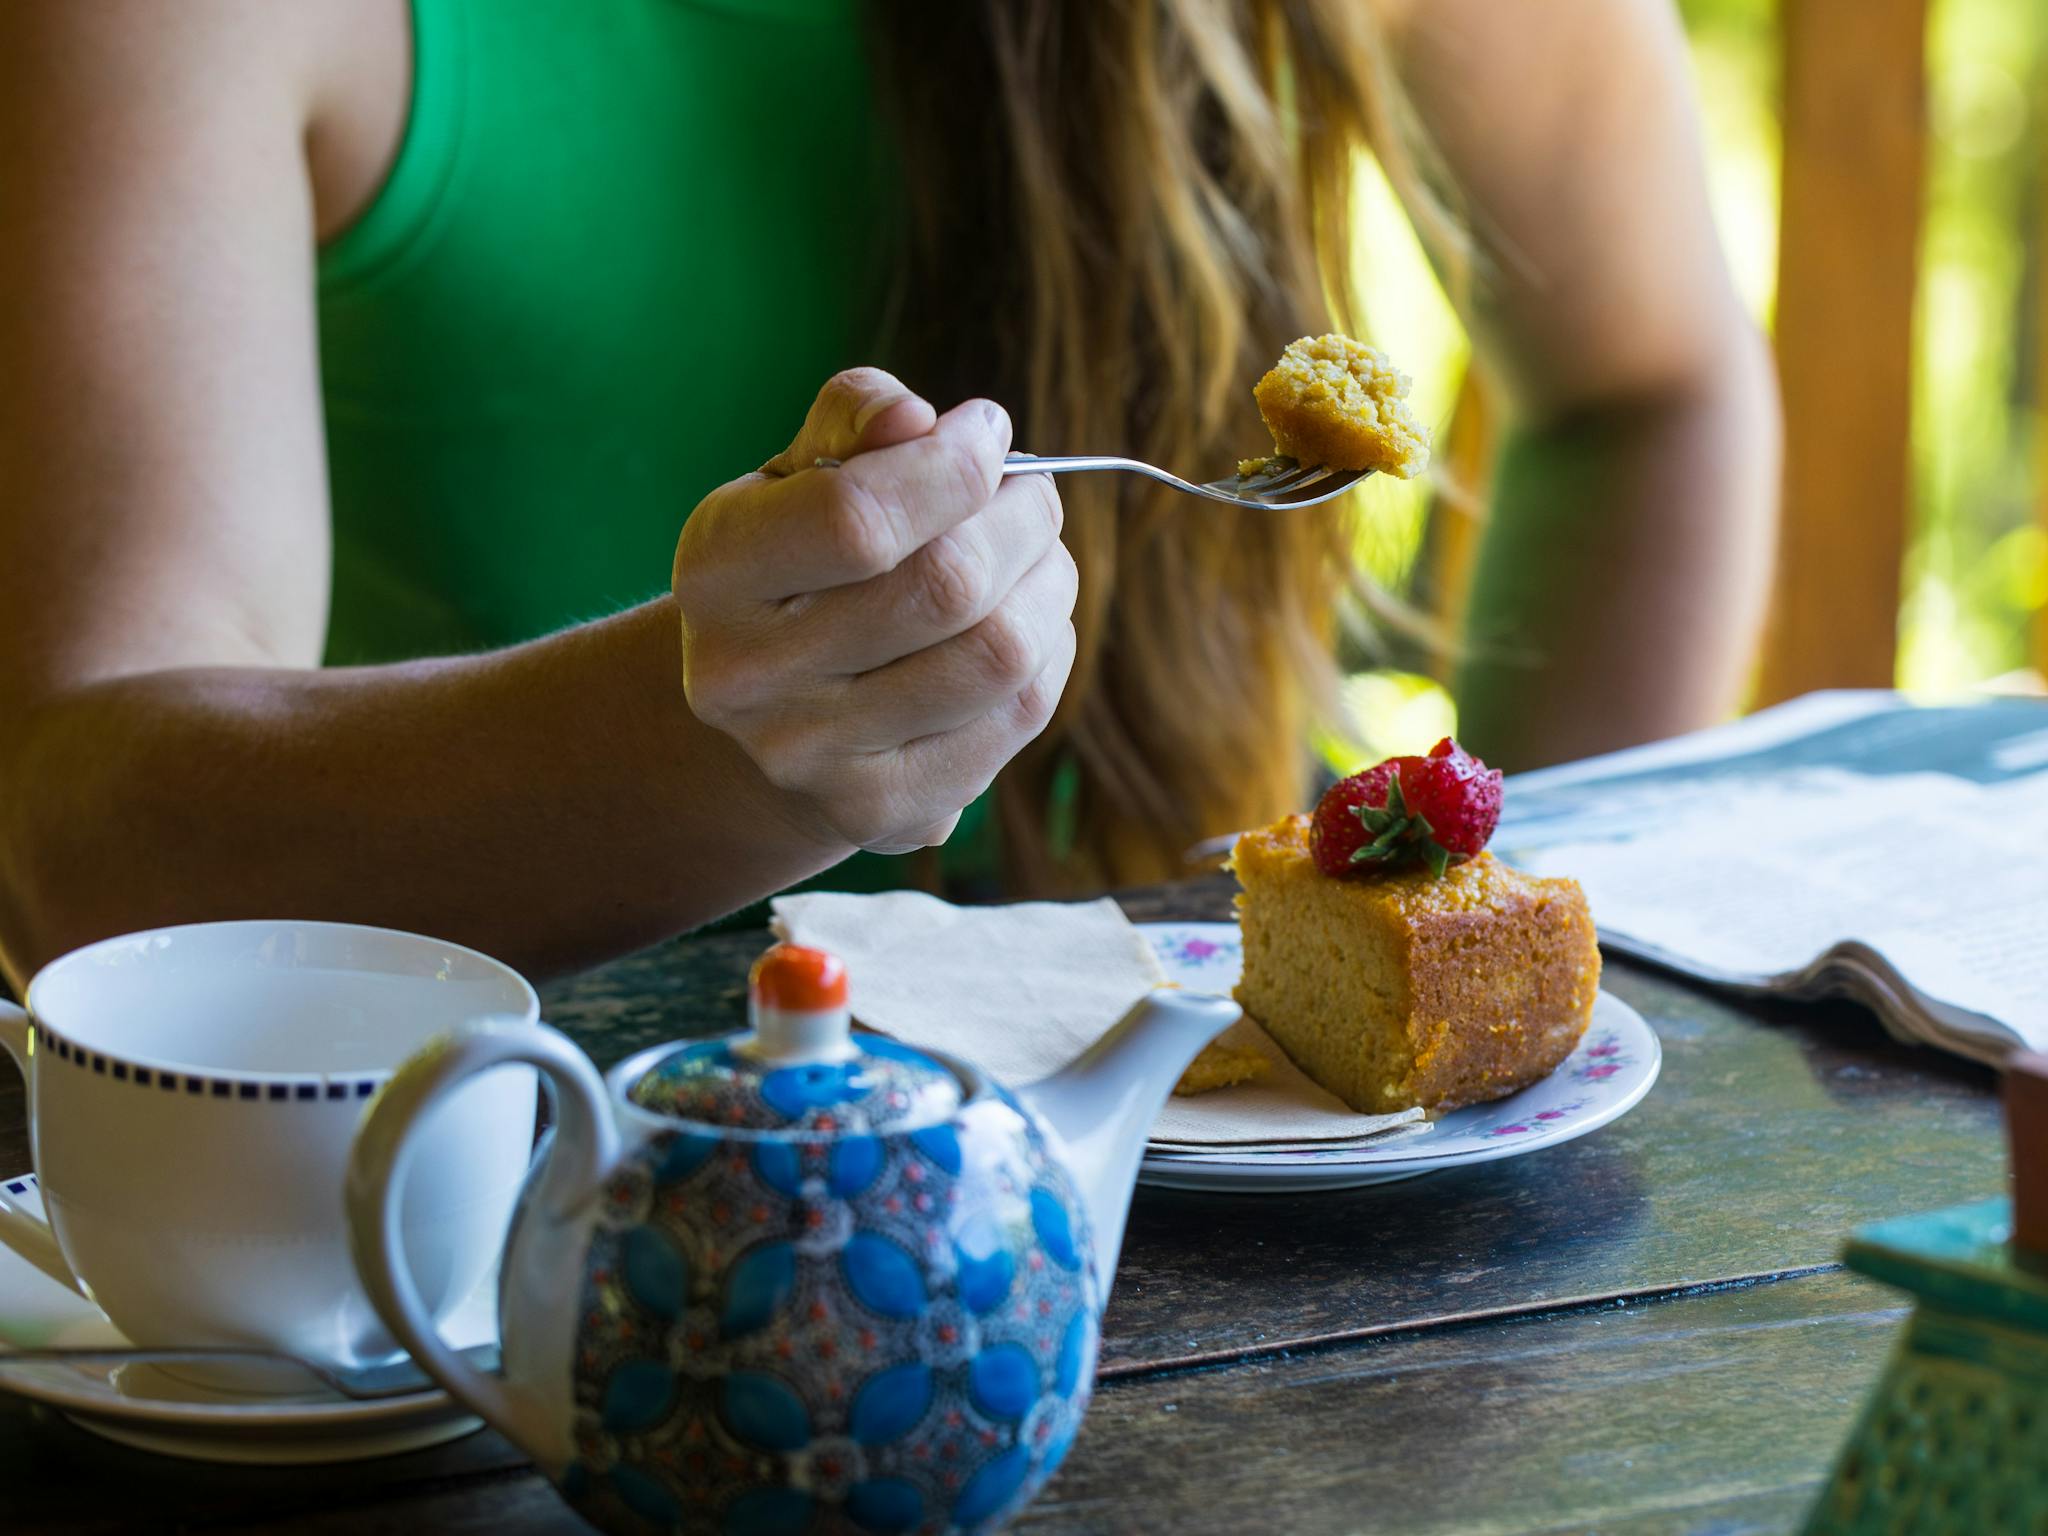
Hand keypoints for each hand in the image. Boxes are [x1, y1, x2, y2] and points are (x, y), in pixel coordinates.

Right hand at [673, 369, 1078, 854]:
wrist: (773, 701)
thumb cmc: (807, 555)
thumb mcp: (803, 472)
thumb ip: (854, 420)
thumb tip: (912, 419)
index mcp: (717, 570)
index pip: (857, 520)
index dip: (953, 467)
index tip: (988, 432)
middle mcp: (746, 677)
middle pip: (946, 589)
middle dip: (1022, 521)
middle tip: (1033, 497)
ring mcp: (810, 757)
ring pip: (998, 658)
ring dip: (1051, 586)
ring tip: (1040, 557)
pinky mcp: (879, 812)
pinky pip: (1016, 719)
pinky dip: (1048, 655)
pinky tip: (1027, 626)